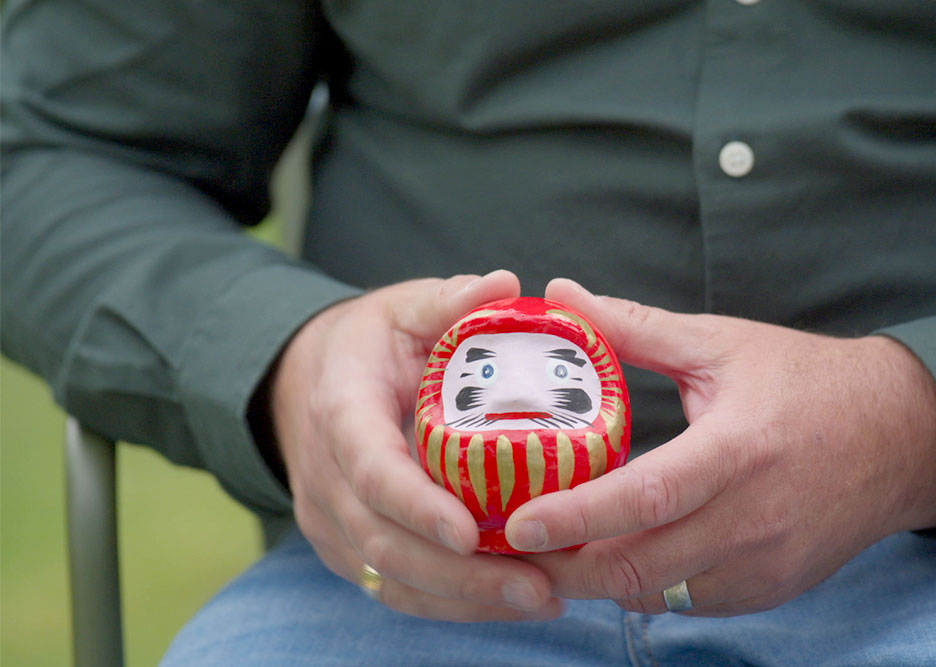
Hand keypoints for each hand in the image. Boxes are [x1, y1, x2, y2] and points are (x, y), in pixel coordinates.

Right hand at [271, 270, 563, 621]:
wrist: (307, 382)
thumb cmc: (370, 343)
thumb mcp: (402, 308)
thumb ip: (448, 300)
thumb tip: (505, 285)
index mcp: (342, 412)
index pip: (371, 469)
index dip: (416, 506)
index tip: (468, 533)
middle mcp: (328, 478)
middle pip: (385, 544)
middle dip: (460, 575)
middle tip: (538, 586)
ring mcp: (334, 520)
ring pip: (391, 578)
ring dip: (464, 599)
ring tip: (541, 599)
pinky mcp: (349, 547)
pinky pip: (396, 588)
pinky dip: (451, 603)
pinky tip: (511, 602)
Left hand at [507, 278, 935, 615]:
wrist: (902, 436)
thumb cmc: (807, 382)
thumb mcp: (721, 344)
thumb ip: (635, 327)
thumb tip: (561, 293)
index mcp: (737, 450)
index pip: (645, 497)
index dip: (575, 517)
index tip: (517, 526)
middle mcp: (753, 519)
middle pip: (640, 566)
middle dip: (564, 570)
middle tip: (511, 553)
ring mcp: (765, 564)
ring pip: (659, 593)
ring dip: (601, 579)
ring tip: (554, 552)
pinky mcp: (773, 588)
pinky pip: (690, 601)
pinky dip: (648, 584)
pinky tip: (622, 554)